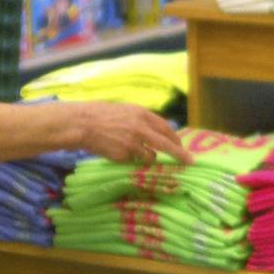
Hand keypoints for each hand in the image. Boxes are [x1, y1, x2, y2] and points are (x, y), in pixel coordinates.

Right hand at [70, 102, 191, 164]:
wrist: (83, 124)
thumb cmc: (103, 115)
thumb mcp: (127, 111)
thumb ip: (143, 121)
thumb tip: (159, 133)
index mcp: (142, 114)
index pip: (166, 128)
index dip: (176, 139)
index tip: (182, 147)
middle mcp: (141, 128)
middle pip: (166, 144)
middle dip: (180, 154)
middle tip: (189, 161)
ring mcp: (133, 143)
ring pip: (150, 156)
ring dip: (148, 157)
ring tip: (132, 151)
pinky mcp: (123, 155)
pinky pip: (134, 161)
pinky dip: (132, 160)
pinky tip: (119, 152)